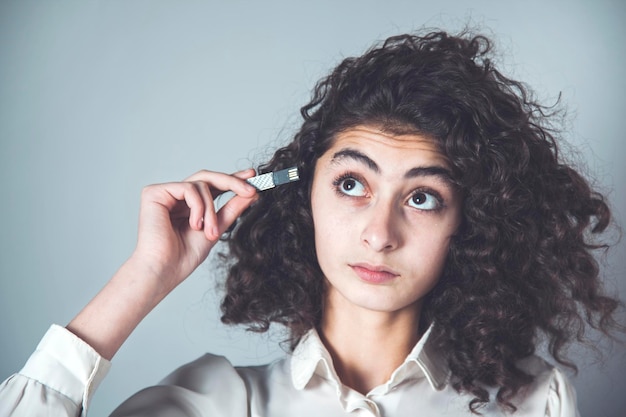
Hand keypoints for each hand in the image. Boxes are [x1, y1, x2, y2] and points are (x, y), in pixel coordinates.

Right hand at [67, 169, 257, 358]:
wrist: (165, 270)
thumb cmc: (184, 256)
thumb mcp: (216, 228)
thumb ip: (231, 209)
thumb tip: (251, 193)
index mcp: (189, 205)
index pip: (212, 185)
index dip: (232, 179)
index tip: (252, 175)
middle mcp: (176, 196)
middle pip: (207, 177)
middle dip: (232, 182)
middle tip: (250, 190)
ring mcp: (165, 193)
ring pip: (201, 184)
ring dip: (211, 209)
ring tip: (210, 232)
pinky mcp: (154, 193)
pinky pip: (188, 188)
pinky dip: (198, 207)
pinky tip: (194, 225)